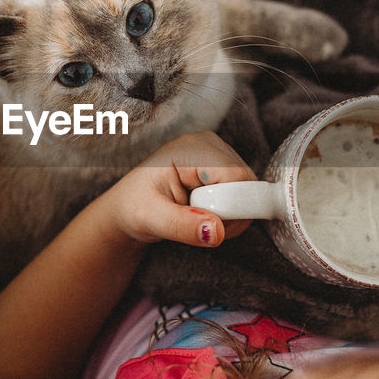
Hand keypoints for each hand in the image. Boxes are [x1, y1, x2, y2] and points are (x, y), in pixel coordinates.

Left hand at [102, 131, 255, 246]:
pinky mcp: (224, 172)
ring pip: (249, 193)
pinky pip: (245, 198)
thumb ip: (181, 225)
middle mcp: (211, 146)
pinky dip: (231, 216)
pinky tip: (206, 216)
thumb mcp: (150, 219)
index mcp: (191, 149)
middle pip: (247, 184)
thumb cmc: (134, 207)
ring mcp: (220, 157)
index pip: (235, 176)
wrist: (130, 208)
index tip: (204, 223)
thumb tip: (216, 232)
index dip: (229, 206)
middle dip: (229, 213)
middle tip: (197, 224)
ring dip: (230, 217)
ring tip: (198, 220)